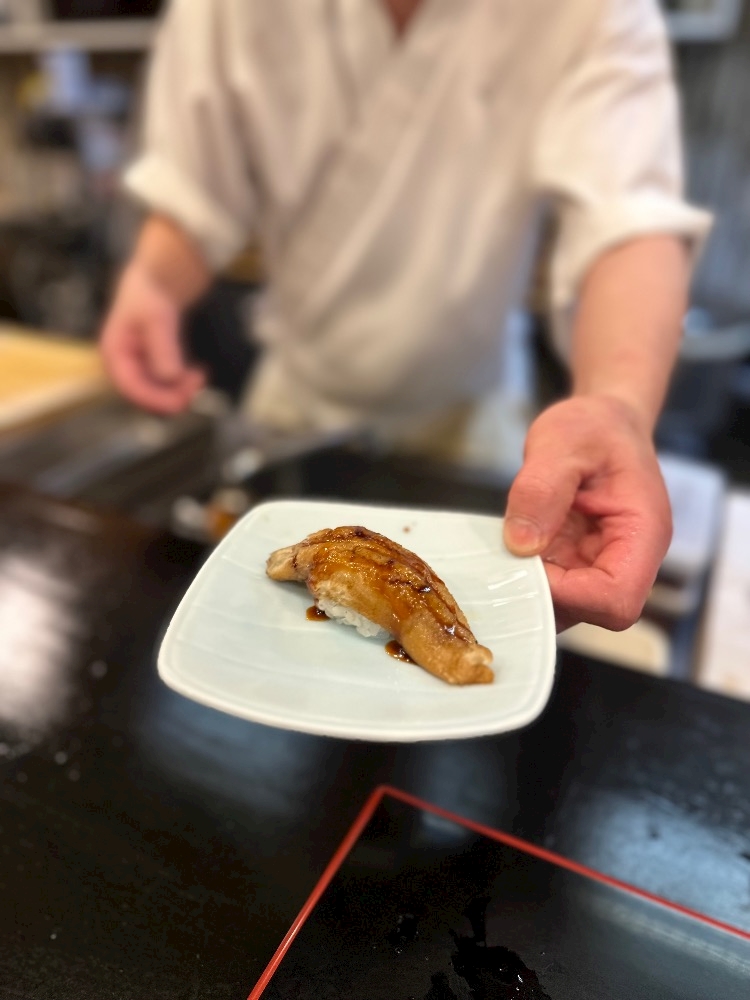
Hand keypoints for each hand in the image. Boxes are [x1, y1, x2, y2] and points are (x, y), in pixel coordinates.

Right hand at [99, 261, 205, 413]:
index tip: (176, 402)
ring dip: (179, 388)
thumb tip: (170, 377)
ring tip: (199, 377)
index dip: (152, 398)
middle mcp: (125, 358)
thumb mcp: (158, 316)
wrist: (164, 268)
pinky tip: (197, 372)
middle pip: (145, 390)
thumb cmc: (151, 285)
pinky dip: (182, 380)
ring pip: (159, 387)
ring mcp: (141, 359)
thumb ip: (163, 348)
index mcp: (115, 349)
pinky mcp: (157, 357)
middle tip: (194, 389)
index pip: (129, 386)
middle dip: (169, 393)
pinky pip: (168, 378)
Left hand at [503, 396, 671, 632]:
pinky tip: (509, 549)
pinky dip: (528, 576)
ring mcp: (603, 564)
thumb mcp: (561, 442)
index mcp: (643, 532)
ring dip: (533, 587)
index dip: (570, 594)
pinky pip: (555, 588)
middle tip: (508, 559)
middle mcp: (629, 558)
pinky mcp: (579, 563)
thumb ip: (541, 490)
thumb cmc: (594, 427)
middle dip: (546, 594)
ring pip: (570, 607)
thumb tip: (520, 543)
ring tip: (507, 550)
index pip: (617, 599)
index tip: (530, 561)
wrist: (602, 422)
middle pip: (594, 611)